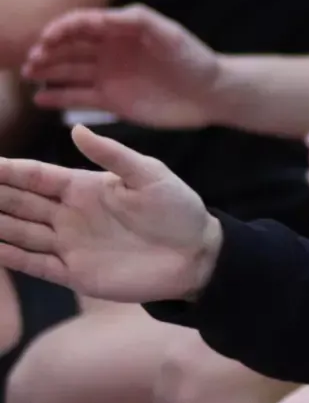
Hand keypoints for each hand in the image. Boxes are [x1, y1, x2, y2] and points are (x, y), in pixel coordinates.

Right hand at [0, 125, 219, 300]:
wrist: (196, 255)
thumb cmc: (178, 209)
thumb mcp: (149, 176)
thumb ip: (112, 155)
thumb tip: (76, 128)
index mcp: (86, 187)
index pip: (36, 175)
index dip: (7, 170)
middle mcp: (70, 214)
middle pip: (19, 202)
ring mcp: (70, 244)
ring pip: (19, 232)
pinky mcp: (75, 273)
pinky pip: (34, 264)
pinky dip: (10, 258)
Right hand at [23, 6, 221, 129]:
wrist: (211, 94)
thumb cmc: (193, 58)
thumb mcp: (169, 33)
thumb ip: (136, 20)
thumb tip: (99, 16)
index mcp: (121, 29)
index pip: (83, 24)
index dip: (62, 28)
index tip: (47, 39)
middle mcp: (110, 50)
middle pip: (69, 46)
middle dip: (48, 50)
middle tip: (31, 60)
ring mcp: (108, 75)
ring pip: (68, 71)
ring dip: (47, 71)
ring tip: (29, 74)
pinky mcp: (111, 100)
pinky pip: (78, 97)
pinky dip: (57, 97)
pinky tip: (40, 98)